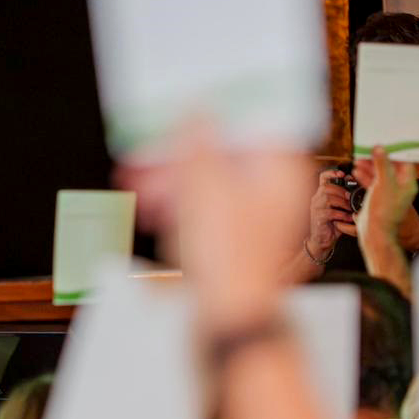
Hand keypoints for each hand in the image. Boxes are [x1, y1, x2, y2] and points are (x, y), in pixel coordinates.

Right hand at [120, 123, 312, 327]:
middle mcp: (274, 190)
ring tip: (138, 184)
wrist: (230, 318)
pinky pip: (207, 207)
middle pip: (224, 152)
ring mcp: (257, 215)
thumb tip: (197, 109)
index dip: (217, 108)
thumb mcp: (203, 187)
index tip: (189, 100)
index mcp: (280, 170)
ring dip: (171, 178)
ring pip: (210, 180)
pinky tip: (156, 210)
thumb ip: (198, 142)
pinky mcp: (237, 237)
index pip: (252, 120)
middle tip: (145, 148)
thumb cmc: (229, 261)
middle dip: (178, 150)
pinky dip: (180, 203)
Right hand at [306, 167, 354, 255]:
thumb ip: (345, 197)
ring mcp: (315, 208)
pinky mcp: (318, 218)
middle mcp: (316, 199)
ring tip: (350, 209)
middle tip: (350, 198)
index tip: (343, 174)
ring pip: (328, 198)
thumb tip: (359, 188)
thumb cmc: (334, 223)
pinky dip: (341, 215)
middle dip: (341, 191)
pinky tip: (347, 218)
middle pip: (327, 187)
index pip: (323, 178)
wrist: (323, 240)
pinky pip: (330, 212)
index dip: (332, 173)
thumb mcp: (340, 207)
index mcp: (322, 194)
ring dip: (342, 203)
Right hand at [353, 147, 418, 249]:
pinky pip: (372, 183)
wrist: (374, 232)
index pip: (404, 162)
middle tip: (370, 148)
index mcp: (407, 183)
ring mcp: (388, 193)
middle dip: (379, 157)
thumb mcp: (383, 182)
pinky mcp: (377, 198)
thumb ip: (382, 164)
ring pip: (379, 174)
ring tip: (360, 158)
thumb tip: (380, 149)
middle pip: (390, 167)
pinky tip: (357, 170)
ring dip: (370, 166)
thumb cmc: (384, 211)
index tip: (387, 143)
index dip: (396, 151)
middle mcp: (399, 187)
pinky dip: (365, 176)